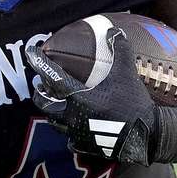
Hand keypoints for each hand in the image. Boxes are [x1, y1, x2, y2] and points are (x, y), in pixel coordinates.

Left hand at [25, 27, 159, 164]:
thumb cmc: (133, 101)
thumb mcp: (127, 72)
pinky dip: (70, 135)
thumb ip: (120, 50)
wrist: (145, 135)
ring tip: (54, 107)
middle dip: (40, 95)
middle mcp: (72, 115)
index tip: (31, 54)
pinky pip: (71, 141)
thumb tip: (115, 31)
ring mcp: (77, 133)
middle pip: (46, 105)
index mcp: (78, 97)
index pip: (52, 77)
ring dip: (53, 113)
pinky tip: (73, 132)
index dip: (40, 64)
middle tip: (39, 87)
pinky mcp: (85, 146)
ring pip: (56, 124)